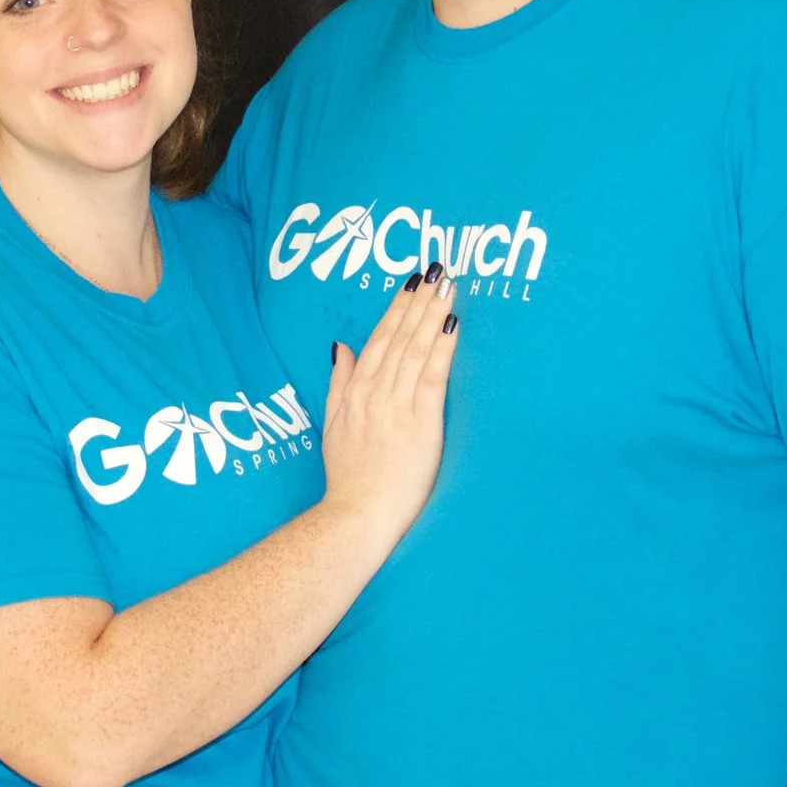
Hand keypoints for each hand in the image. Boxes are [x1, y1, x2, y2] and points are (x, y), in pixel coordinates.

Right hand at [320, 266, 459, 541]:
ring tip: (448, 287)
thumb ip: (339, 382)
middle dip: (419, 301)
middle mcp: (375, 393)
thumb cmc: (349, 476)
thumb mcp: (333, 424)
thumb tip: (341, 346)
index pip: (379, 340)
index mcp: (356, 392)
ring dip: (431, 315)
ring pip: (415, 350)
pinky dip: (442, 349)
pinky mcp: (420, 424)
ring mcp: (397, 407)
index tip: (412, 283)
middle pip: (399, 337)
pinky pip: (432, 378)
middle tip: (437, 270)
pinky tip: (453, 326)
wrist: (356, 515)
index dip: (396, 308)